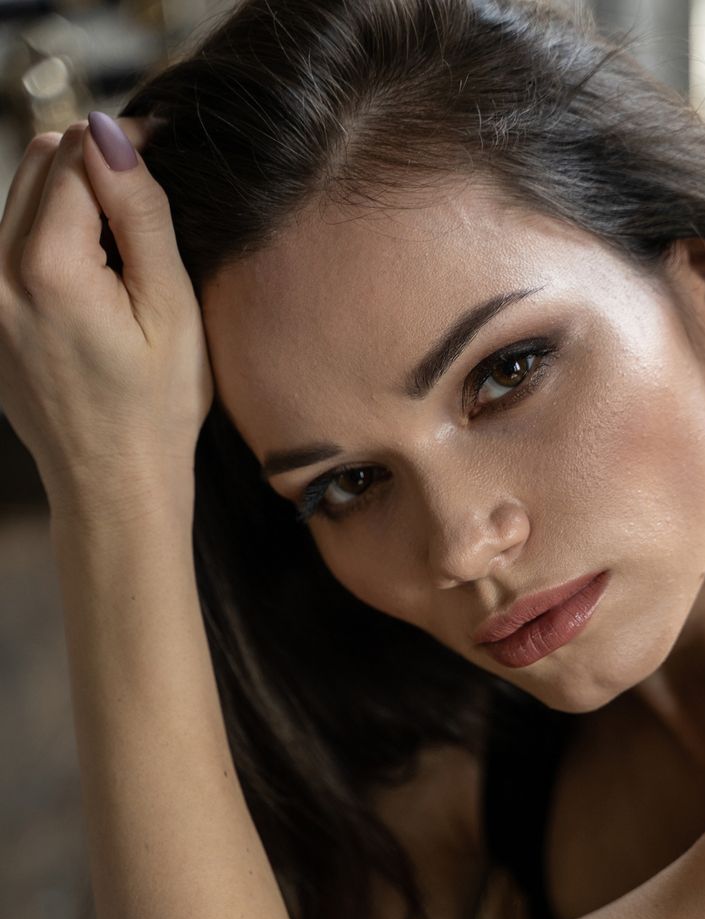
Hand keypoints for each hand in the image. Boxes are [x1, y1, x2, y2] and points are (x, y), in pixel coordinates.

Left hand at [0, 113, 209, 515]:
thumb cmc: (158, 407)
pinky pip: (9, 240)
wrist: (112, 482)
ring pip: (19, 197)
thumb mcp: (172, 307)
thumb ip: (140, 214)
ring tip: (126, 250)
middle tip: (152, 202)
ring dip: (72, 199)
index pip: (74, 156)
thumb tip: (112, 135)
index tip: (169, 151)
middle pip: (37, 164)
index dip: (125, 144)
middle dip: (94, 164)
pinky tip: (95, 278)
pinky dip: (52, 235)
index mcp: (46, 269)